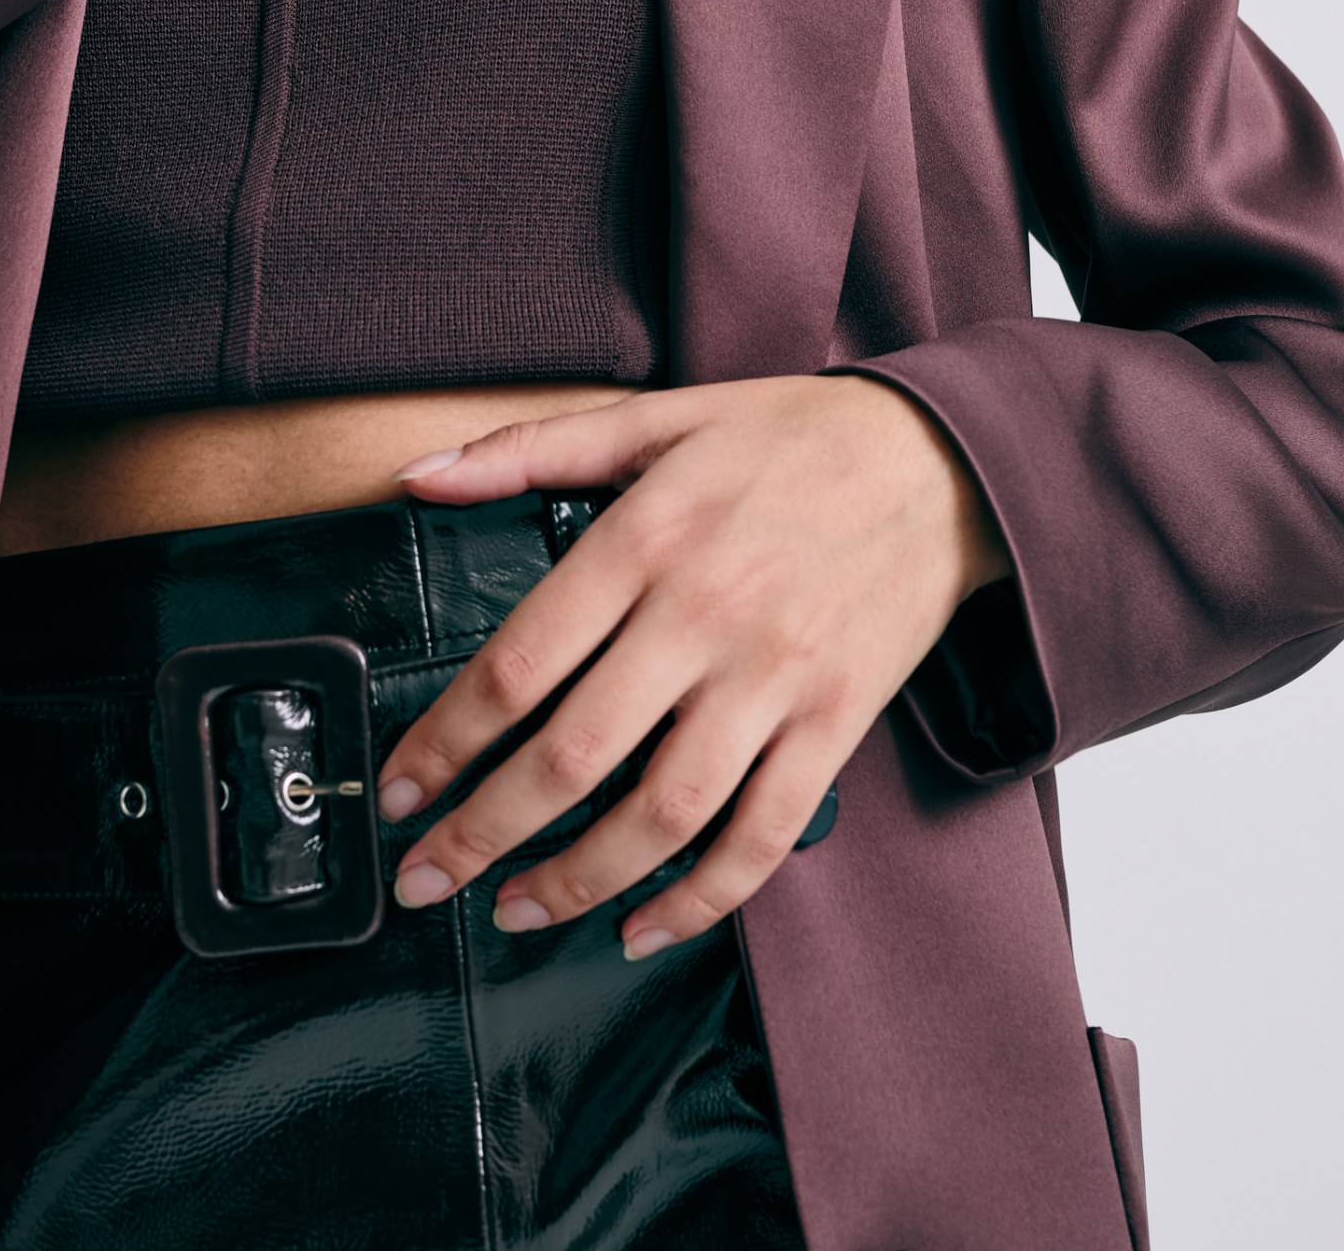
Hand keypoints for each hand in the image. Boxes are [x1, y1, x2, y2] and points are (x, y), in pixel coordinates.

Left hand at [377, 375, 1009, 956]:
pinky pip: (763, 835)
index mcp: (647, 537)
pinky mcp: (836, 723)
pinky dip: (701, 900)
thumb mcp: (656, 416)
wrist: (941, 459)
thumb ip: (530, 449)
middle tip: (425, 878)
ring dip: (578, 880)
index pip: (520, 663)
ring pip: (663, 814)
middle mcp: (705, 616)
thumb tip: (419, 478)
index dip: (446, 739)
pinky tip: (642, 927)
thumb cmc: (788, 435)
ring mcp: (776, 679)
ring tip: (514, 910)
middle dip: (484, 832)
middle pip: (574, 754)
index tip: (402, 787)